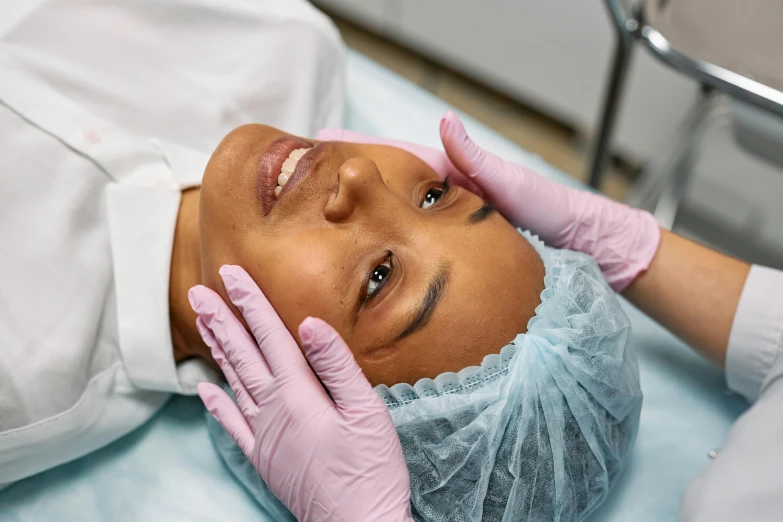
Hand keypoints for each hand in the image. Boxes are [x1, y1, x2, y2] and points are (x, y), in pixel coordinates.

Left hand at [189, 265, 411, 521]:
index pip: (269, 337)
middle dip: (222, 320)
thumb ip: (336, 365)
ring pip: (234, 383)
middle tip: (199, 292)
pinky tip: (205, 390)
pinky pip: (232, 427)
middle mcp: (272, 411)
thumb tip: (309, 324)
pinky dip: (216, 406)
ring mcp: (264, 436)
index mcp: (298, 395)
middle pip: (243, 356)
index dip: (251, 303)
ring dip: (217, 351)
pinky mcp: (264, 459)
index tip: (231, 274)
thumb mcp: (366, 410)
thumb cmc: (369, 468)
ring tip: (203, 324)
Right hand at [318, 112, 659, 290]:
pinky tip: (365, 254)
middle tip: (304, 186)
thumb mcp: (514, 185)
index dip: (359, 152)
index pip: (398, 159)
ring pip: (397, 218)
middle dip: (348, 182)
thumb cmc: (556, 214)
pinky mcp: (455, 253)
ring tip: (320, 217)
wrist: (586, 249)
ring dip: (362, 215)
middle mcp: (447, 201)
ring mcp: (449, 228)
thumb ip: (478, 161)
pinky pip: (413, 246)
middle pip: (388, 188)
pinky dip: (387, 244)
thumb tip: (443, 122)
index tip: (318, 144)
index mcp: (457, 177)